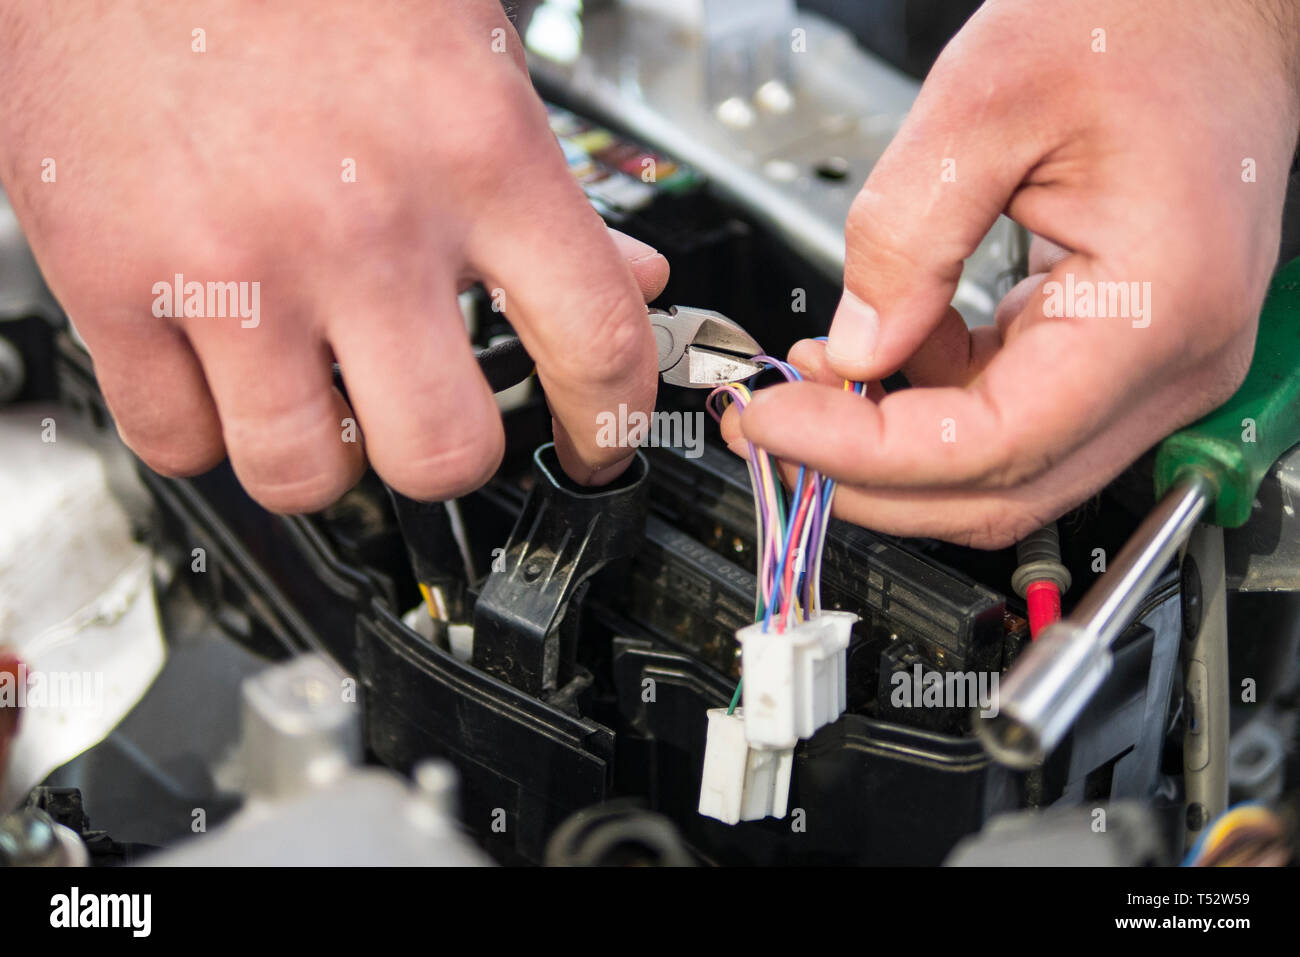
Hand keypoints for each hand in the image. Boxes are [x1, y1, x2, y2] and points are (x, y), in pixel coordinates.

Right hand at [0, 1, 666, 510]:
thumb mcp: (474, 65)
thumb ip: (557, 196)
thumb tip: (631, 280)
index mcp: (479, 154)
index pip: (595, 345)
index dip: (611, 428)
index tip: (595, 452)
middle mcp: (363, 220)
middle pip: (444, 453)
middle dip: (447, 457)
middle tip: (431, 421)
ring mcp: (233, 259)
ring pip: (303, 473)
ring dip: (323, 458)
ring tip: (314, 399)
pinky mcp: (110, 277)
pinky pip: (176, 440)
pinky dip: (205, 430)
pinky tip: (221, 372)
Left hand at [726, 0, 1299, 546]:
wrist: (1209, 12)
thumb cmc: (1135, 26)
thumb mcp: (987, 103)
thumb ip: (908, 236)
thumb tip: (856, 347)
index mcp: (1155, 308)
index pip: (994, 445)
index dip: (869, 455)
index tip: (777, 423)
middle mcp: (1169, 363)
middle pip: (1000, 489)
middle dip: (871, 477)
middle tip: (776, 429)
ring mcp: (1148, 368)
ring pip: (1001, 468)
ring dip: (893, 447)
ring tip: (812, 382)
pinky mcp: (1116, 354)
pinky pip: (1011, 417)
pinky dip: (931, 405)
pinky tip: (876, 356)